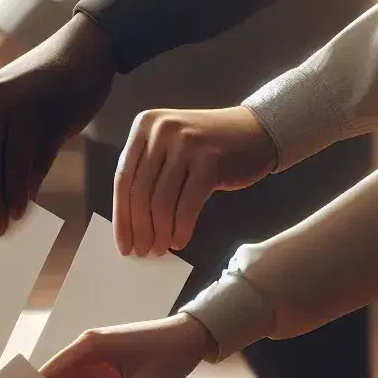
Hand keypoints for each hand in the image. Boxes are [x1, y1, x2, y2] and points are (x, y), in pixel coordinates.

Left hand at [0, 12, 115, 234]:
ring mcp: (17, 109)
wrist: (88, 50)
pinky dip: (24, 190)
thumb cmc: (53, 84)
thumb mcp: (19, 108)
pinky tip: (24, 207)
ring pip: (2, 166)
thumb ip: (2, 141)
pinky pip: (30, 163)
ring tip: (5, 224)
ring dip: (2, 200)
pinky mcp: (45, 117)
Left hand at [115, 106, 277, 256]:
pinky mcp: (209, 162)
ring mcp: (187, 145)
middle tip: (142, 252)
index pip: (123, 178)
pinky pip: (187, 205)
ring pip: (161, 201)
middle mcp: (162, 130)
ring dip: (159, 232)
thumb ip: (147, 172)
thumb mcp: (169, 146)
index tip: (122, 243)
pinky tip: (179, 241)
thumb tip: (129, 222)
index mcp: (144, 125)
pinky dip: (181, 228)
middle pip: (140, 192)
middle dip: (139, 229)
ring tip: (160, 249)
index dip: (121, 216)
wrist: (256, 131)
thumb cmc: (207, 146)